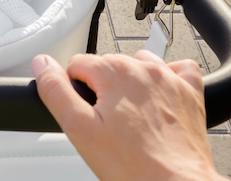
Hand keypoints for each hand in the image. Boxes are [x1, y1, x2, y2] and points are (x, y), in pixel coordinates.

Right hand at [32, 51, 224, 180]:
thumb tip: (42, 63)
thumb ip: (55, 90)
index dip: (75, 89)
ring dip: (130, 83)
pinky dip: (167, 77)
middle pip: (107, 64)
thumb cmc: (133, 166)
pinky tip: (158, 98)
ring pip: (139, 64)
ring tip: (130, 116)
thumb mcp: (79, 129)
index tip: (85, 114)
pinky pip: (177, 69)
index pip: (77, 63)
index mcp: (114, 72)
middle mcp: (143, 68)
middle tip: (106, 124)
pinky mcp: (189, 93)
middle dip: (101, 88)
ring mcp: (169, 79)